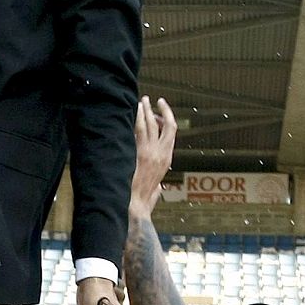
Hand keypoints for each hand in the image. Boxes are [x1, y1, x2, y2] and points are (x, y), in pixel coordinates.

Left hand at [129, 96, 176, 218]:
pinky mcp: (139, 152)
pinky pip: (139, 129)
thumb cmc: (143, 200)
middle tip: (154, 101)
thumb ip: (157, 185)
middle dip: (161, 111)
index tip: (162, 113)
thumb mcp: (156, 190)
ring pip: (151, 124)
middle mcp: (162, 154)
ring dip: (146, 110)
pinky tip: (132, 110)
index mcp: (167, 160)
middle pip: (166, 125)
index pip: (171, 134)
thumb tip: (157, 187)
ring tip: (142, 101)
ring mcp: (151, 152)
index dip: (167, 121)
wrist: (136, 204)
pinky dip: (137, 118)